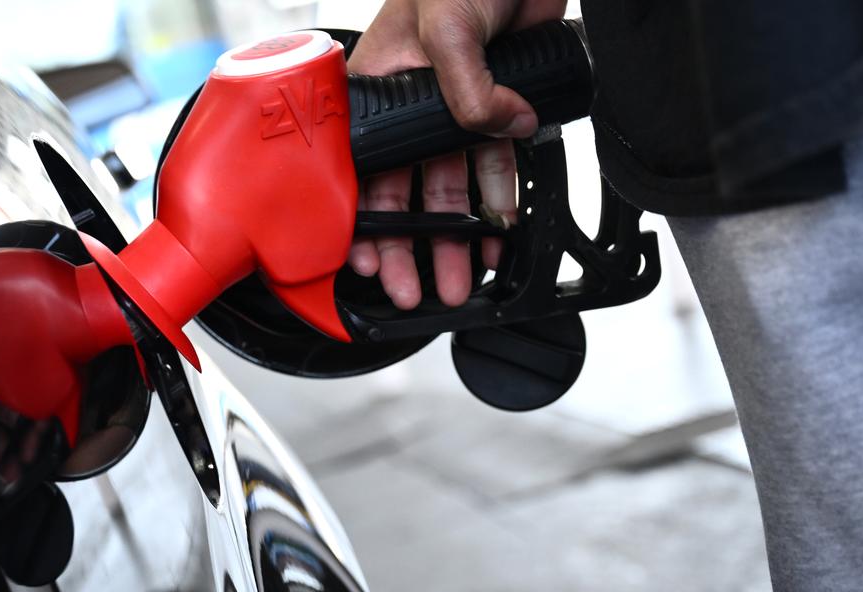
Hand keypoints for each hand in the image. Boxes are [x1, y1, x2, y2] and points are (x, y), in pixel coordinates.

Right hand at [347, 0, 565, 307]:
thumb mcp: (448, 27)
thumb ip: (466, 91)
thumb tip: (499, 131)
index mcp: (378, 90)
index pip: (363, 170)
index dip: (365, 221)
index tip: (371, 264)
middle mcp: (410, 107)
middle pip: (405, 193)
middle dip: (412, 248)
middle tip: (417, 292)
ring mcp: (451, 110)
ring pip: (449, 189)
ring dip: (455, 237)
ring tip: (458, 279)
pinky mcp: (495, 106)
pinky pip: (491, 166)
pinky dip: (495, 201)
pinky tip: (496, 235)